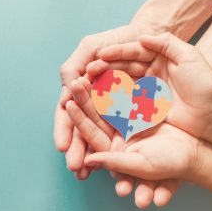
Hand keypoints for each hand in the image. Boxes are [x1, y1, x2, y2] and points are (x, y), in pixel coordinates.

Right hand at [54, 24, 149, 178]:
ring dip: (92, 156)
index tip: (61, 146)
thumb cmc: (118, 39)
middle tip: (73, 167)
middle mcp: (96, 105)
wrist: (149, 37)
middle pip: (83, 130)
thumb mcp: (91, 47)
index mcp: (83, 91)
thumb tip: (65, 91)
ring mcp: (115, 112)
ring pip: (100, 137)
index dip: (64, 130)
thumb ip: (74, 66)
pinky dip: (116, 150)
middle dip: (77, 149)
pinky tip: (111, 166)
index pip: (69, 114)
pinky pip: (124, 134)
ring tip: (85, 173)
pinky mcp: (134, 115)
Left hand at [66, 78, 180, 207]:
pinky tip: (107, 73)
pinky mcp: (138, 112)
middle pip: (96, 116)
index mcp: (113, 150)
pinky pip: (125, 97)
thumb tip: (89, 161)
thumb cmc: (170, 164)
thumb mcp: (141, 165)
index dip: (79, 119)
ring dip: (98, 90)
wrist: (194, 153)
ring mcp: (127, 123)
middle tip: (74, 82)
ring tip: (87, 73)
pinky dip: (117, 86)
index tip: (68, 103)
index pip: (91, 133)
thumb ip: (114, 163)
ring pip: (108, 104)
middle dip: (85, 99)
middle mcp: (116, 135)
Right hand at [87, 32, 211, 145]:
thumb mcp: (189, 57)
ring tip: (88, 82)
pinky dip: (111, 98)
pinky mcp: (143, 107)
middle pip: (123, 67)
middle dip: (105, 68)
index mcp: (159, 59)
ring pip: (121, 83)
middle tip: (89, 70)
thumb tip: (142, 35)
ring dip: (104, 83)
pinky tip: (99, 96)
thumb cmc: (205, 86)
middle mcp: (149, 73)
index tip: (101, 54)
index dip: (117, 53)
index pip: (134, 52)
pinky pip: (124, 100)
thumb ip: (166, 42)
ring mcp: (145, 90)